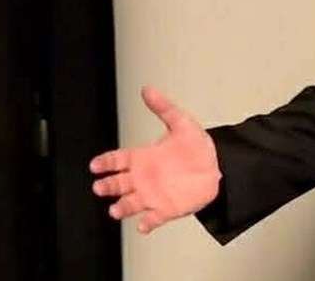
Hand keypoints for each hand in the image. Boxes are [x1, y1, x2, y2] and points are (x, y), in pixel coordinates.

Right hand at [90, 86, 221, 233]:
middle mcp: (142, 178)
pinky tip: (143, 224)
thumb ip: (164, 108)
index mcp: (142, 157)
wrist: (219, 167)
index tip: (96, 165)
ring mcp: (152, 195)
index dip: (105, 163)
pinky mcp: (165, 209)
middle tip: (101, 187)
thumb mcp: (181, 123)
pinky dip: (146, 222)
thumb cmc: (196, 148)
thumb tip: (148, 90)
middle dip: (107, 186)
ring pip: (130, 204)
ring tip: (117, 209)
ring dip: (122, 207)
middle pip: (117, 184)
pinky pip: (152, 218)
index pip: (116, 159)